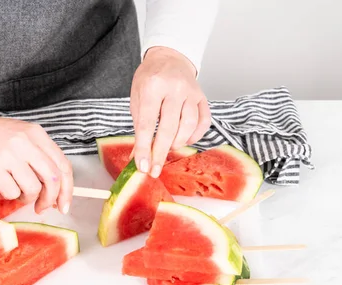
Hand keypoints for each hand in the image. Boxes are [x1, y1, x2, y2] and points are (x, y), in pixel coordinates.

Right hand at [0, 108, 72, 213]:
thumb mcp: (20, 137)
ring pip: (33, 188)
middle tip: (44, 207)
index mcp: (37, 134)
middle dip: (52, 199)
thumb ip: (39, 156)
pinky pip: (12, 192)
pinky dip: (10, 196)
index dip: (68, 189)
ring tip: (18, 193)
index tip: (64, 203)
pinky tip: (3, 187)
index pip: (63, 165)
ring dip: (28, 198)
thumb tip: (55, 188)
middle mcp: (26, 142)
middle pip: (53, 179)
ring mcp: (9, 155)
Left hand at [130, 46, 210, 177]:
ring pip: (189, 125)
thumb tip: (137, 157)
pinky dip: (195, 135)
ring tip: (168, 148)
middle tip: (155, 170)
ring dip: (178, 143)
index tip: (143, 166)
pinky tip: (185, 140)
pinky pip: (204, 121)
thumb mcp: (137, 98)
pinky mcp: (202, 96)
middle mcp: (174, 88)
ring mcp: (191, 92)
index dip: (144, 147)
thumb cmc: (149, 79)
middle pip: (169, 128)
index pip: (147, 124)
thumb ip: (138, 127)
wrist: (169, 57)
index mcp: (153, 87)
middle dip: (161, 153)